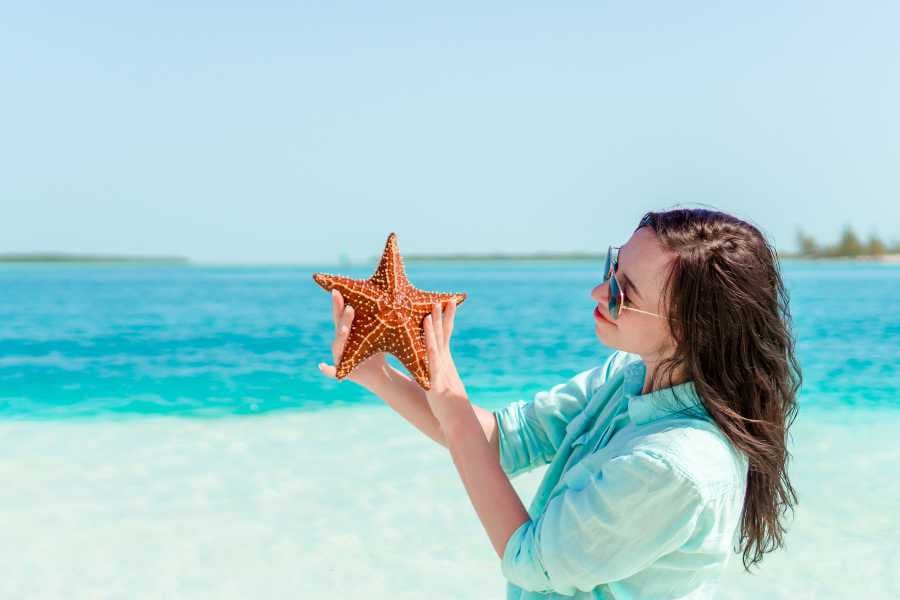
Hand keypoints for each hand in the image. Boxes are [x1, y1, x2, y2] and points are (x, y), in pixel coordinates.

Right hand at [318, 289, 387, 385]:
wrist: (380, 374)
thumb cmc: (378, 349)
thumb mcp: (378, 331)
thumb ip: (377, 316)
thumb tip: (388, 292)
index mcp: (348, 330)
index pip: (341, 315)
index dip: (338, 303)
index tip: (337, 290)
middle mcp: (340, 342)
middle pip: (339, 328)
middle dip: (343, 318)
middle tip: (350, 307)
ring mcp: (339, 357)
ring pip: (338, 346)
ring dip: (340, 337)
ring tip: (345, 329)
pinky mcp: (342, 372)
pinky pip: (332, 372)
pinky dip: (326, 369)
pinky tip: (321, 366)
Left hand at [422, 299, 469, 424]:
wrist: (458, 421)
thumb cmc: (448, 404)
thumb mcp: (440, 383)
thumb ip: (434, 372)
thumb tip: (428, 365)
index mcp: (444, 361)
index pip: (445, 335)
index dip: (446, 319)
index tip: (446, 302)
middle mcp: (444, 363)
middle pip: (442, 335)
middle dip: (441, 316)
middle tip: (440, 299)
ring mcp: (441, 371)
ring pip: (436, 345)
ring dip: (434, 328)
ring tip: (430, 312)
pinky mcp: (437, 382)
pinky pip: (432, 364)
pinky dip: (430, 352)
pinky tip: (428, 344)